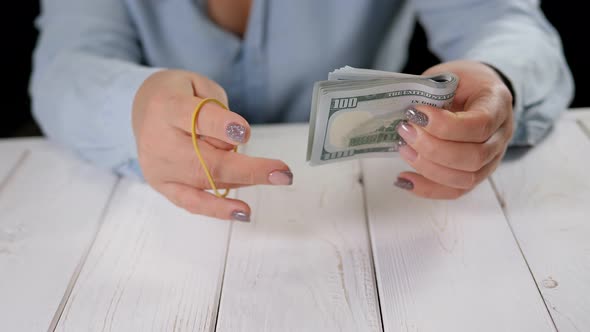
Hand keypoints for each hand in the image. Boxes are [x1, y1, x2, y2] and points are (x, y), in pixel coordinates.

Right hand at [132, 70, 291, 220]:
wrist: (145, 109)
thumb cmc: (179, 95)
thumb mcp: (199, 85)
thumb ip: (217, 110)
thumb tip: (237, 141)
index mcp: (167, 107)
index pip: (196, 118)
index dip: (222, 127)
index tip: (245, 133)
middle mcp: (159, 140)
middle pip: (206, 159)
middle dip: (248, 168)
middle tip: (282, 171)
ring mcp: (160, 167)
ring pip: (204, 181)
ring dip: (243, 183)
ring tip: (276, 180)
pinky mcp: (163, 185)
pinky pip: (191, 202)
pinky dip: (217, 209)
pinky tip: (241, 212)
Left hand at [394, 60, 513, 198]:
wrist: (478, 91)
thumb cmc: (463, 82)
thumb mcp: (450, 75)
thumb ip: (431, 92)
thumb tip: (403, 113)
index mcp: (497, 104)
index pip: (480, 124)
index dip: (445, 125)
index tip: (415, 113)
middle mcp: (501, 136)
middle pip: (474, 157)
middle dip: (432, 148)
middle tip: (405, 131)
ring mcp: (492, 159)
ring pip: (465, 178)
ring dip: (428, 168)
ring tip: (403, 149)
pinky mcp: (477, 174)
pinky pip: (455, 191)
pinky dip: (427, 188)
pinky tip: (403, 180)